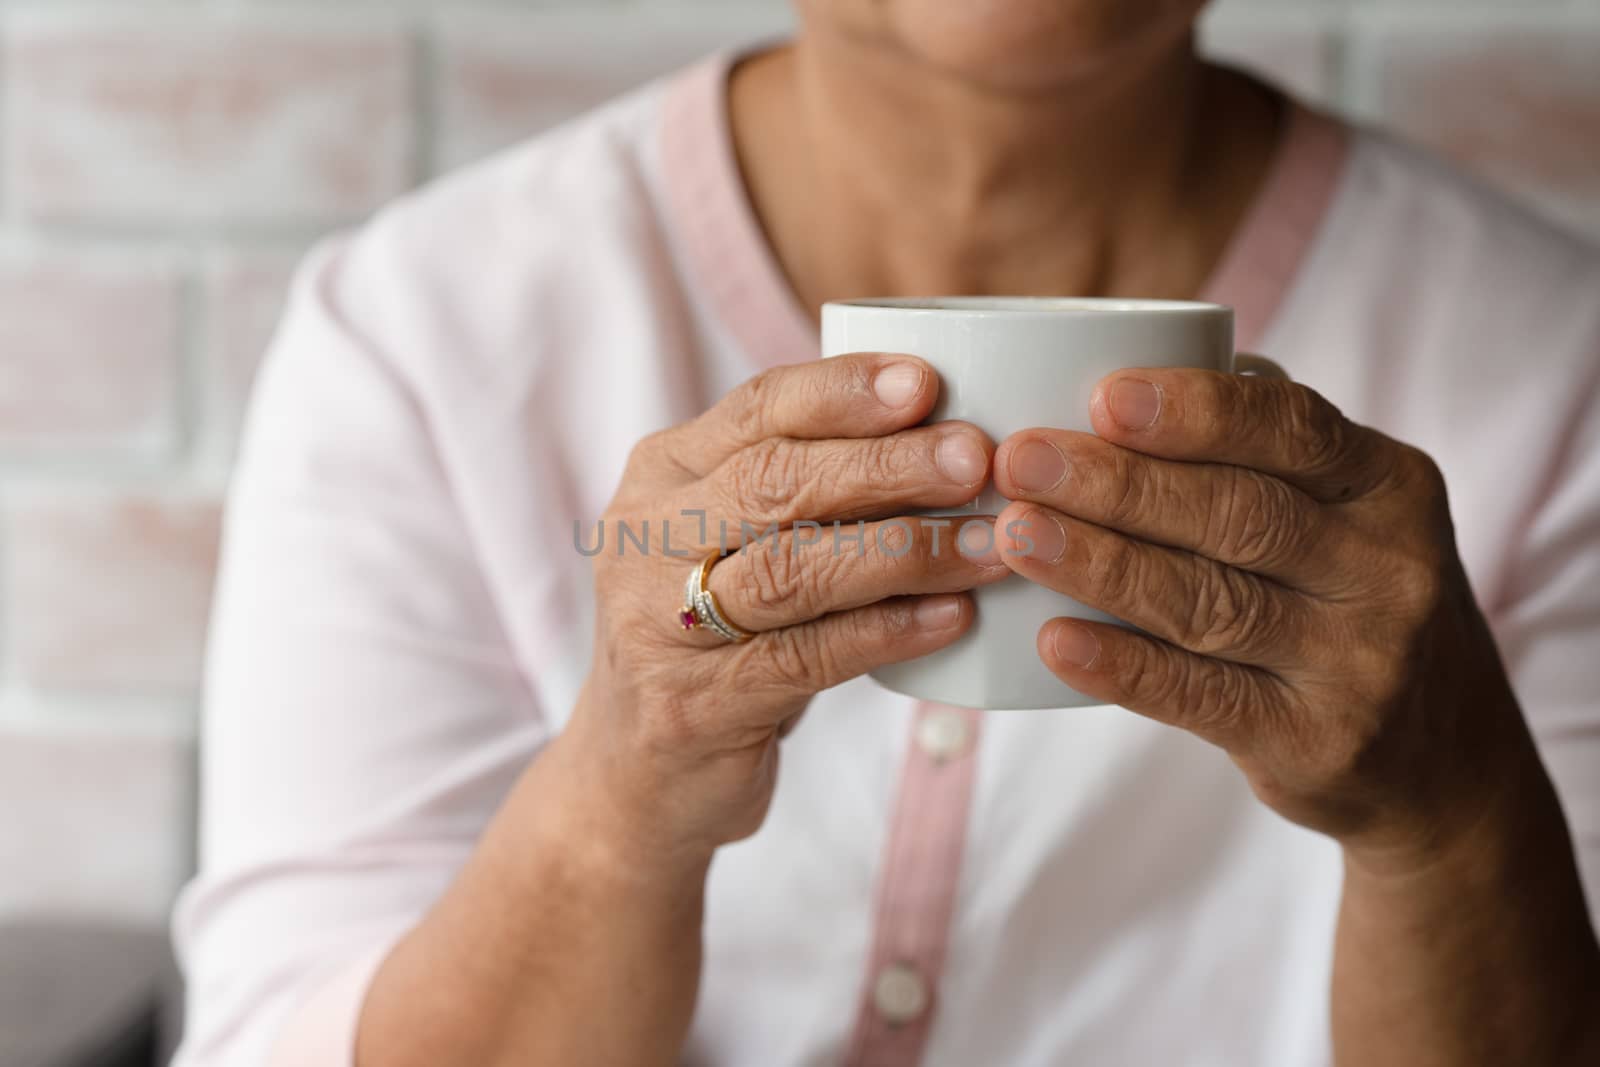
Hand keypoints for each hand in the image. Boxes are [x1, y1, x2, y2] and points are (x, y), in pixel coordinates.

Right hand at [566, 354, 1005, 868]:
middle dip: (884, 465)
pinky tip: (951, 618)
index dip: (842, 391)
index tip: (927, 380)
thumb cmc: (720, 633)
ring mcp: (661, 626)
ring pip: (789, 571)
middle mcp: (648, 539)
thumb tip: (951, 424)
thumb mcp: (734, 538)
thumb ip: (806, 482)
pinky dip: (885, 633)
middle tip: (976, 458)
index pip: (755, 409)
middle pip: (772, 483)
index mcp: (664, 474)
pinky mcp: (696, 707)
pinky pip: (803, 659)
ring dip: (901, 552)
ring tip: (987, 542)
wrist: (640, 773)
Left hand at [992, 368, 1532, 865]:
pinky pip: (1202, 697)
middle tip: (1019, 460)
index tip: (1100, 395)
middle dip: (1117, 483)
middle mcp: (1388, 570)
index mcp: (1391, 487)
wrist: (1442, 757)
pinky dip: (1122, 666)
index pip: (1292, 430)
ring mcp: (1358, 663)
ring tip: (1014, 534)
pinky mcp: (1316, 743)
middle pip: (1237, 514)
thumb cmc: (1349, 601)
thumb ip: (1262, 456)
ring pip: (1209, 601)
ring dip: (1099, 564)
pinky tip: (1053, 640)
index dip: (1196, 411)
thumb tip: (1113, 384)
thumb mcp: (1350, 515)